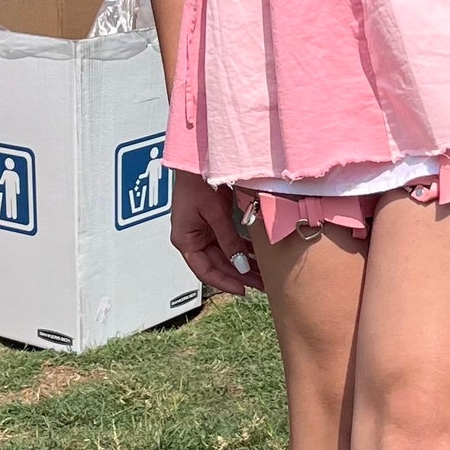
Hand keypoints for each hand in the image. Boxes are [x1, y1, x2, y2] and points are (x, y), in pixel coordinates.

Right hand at [170, 170, 261, 294]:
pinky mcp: (211, 224)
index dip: (224, 282)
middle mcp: (192, 239)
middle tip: (261, 284)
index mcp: (185, 239)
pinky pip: (227, 242)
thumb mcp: (215, 212)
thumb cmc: (196, 180)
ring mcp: (202, 232)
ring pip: (224, 256)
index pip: (205, 271)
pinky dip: (242, 249)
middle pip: (217, 265)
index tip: (243, 290)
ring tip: (264, 273)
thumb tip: (241, 263)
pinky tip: (257, 255)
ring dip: (243, 264)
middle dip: (239, 275)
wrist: (197, 159)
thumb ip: (228, 239)